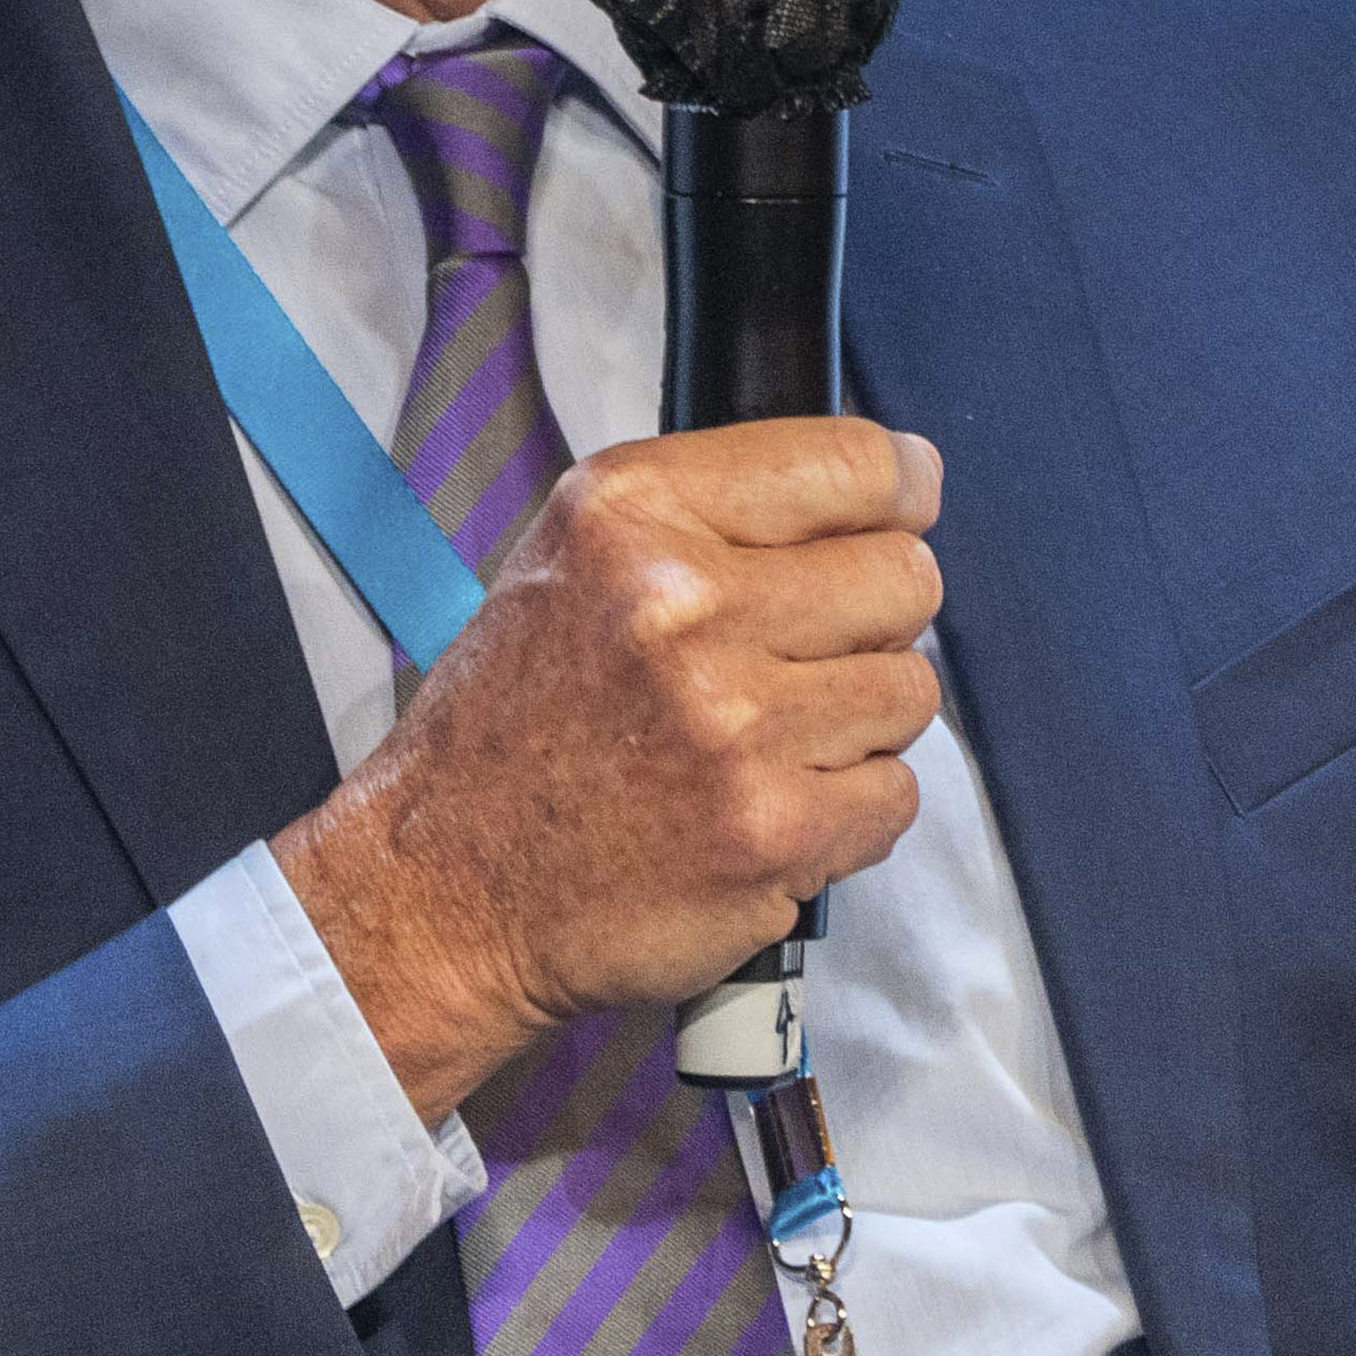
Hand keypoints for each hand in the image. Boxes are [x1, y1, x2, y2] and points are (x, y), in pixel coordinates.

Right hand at [272, 419, 946, 1117]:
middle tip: (796, 664)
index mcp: (633, 511)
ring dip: (858, 726)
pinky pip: (897, 795)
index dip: (897, 494)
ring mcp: (733, 722)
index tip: (897, 515)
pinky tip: (765, 811)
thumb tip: (897, 486)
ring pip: (910, 690)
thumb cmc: (517, 725)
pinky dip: (849, 814)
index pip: (857, 461)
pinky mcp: (770, 831)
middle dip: (871, 622)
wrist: (445, 893)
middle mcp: (683, 602)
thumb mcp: (577, 560)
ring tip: (765, 746)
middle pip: (906, 577)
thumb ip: (719, 512)